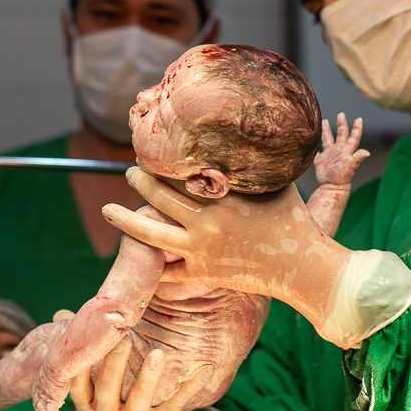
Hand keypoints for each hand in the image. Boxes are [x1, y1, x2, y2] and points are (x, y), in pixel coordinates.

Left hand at [32, 360, 71, 410]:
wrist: (58, 363)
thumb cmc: (60, 360)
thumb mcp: (59, 368)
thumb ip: (61, 373)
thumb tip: (67, 373)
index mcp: (40, 382)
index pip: (39, 395)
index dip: (41, 402)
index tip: (43, 407)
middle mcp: (39, 392)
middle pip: (38, 407)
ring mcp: (44, 398)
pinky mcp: (51, 403)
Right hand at [69, 337, 214, 410]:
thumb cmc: (119, 392)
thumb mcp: (97, 376)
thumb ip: (84, 347)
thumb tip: (60, 313)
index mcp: (87, 404)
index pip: (77, 386)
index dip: (80, 366)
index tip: (89, 341)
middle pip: (107, 390)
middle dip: (115, 364)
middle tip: (123, 338)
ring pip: (141, 400)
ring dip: (149, 377)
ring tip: (158, 353)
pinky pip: (176, 405)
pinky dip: (191, 386)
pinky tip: (206, 368)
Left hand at [101, 167, 350, 328]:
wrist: (303, 268)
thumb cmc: (294, 222)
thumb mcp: (277, 184)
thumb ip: (257, 165)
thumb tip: (251, 137)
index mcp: (223, 195)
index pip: (182, 172)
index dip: (163, 161)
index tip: (152, 150)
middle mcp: (206, 221)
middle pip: (159, 196)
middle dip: (140, 181)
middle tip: (130, 171)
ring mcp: (201, 249)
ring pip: (150, 234)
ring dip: (125, 220)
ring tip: (107, 209)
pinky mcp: (202, 273)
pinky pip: (167, 271)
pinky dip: (150, 265)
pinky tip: (132, 258)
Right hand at [313, 113, 369, 188]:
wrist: (331, 188)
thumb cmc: (342, 178)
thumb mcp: (350, 166)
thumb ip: (357, 158)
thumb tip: (367, 152)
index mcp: (347, 150)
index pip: (353, 136)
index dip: (356, 128)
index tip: (359, 119)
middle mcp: (339, 150)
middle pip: (341, 134)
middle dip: (341, 124)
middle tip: (341, 114)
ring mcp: (330, 155)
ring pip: (328, 139)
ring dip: (327, 131)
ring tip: (324, 121)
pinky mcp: (321, 160)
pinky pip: (317, 150)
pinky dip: (315, 145)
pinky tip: (312, 140)